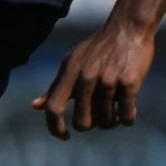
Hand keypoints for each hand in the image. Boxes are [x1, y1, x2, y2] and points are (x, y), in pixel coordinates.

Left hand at [31, 19, 155, 139]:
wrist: (126, 28)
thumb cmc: (97, 50)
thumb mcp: (72, 64)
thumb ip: (56, 87)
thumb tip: (35, 106)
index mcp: (69, 73)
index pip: (53, 108)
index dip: (55, 127)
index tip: (64, 136)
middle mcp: (85, 77)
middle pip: (82, 122)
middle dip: (90, 126)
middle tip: (98, 118)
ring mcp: (108, 80)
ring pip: (106, 121)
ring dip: (111, 122)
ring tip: (115, 112)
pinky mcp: (130, 82)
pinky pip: (126, 116)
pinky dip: (127, 119)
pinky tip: (128, 113)